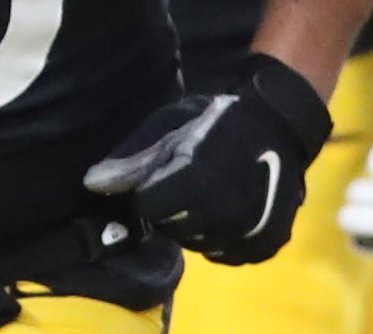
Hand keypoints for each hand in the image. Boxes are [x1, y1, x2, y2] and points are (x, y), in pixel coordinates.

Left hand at [83, 53, 330, 264]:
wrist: (280, 124)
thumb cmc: (219, 119)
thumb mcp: (172, 126)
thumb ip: (133, 159)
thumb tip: (91, 184)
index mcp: (197, 180)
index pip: (147, 205)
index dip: (150, 187)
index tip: (164, 171)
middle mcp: (224, 213)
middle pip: (171, 228)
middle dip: (170, 208)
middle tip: (188, 181)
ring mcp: (248, 231)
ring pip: (198, 244)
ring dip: (195, 224)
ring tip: (209, 193)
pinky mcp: (265, 243)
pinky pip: (226, 253)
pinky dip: (222, 236)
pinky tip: (228, 209)